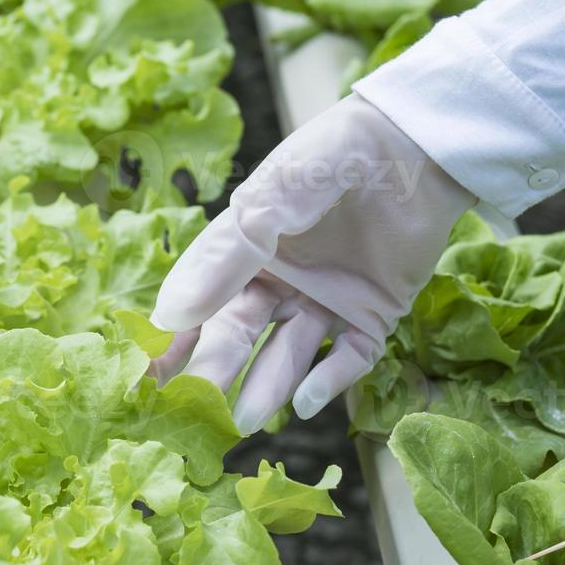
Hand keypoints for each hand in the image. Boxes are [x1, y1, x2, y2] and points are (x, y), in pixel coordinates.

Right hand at [150, 94, 474, 433]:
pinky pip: (348, 356)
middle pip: (239, 333)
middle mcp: (278, 279)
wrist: (417, 143)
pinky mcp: (372, 312)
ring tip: (247, 421)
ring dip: (268, 387)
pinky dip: (330, 380)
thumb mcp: (271, 200)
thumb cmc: (333, 155)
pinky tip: (310, 403)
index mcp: (242, 249)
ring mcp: (324, 298)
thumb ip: (227, 259)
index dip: (173, 339)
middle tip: (198, 413)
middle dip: (216, 371)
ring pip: (288, 353)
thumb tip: (173, 316)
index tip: (146, 379)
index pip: (197, 302)